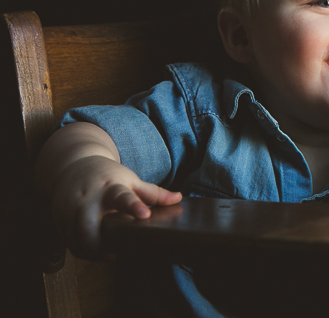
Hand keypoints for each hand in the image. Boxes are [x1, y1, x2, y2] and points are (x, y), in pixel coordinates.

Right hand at [50, 156, 181, 257]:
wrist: (74, 165)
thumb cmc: (107, 175)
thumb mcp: (131, 180)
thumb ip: (153, 193)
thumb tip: (178, 199)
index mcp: (110, 187)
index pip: (123, 197)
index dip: (133, 206)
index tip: (144, 214)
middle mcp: (88, 198)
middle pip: (88, 227)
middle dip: (99, 245)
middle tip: (114, 253)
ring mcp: (70, 208)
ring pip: (75, 238)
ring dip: (89, 251)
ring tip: (105, 255)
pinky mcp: (58, 217)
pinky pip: (67, 240)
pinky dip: (79, 249)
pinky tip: (91, 251)